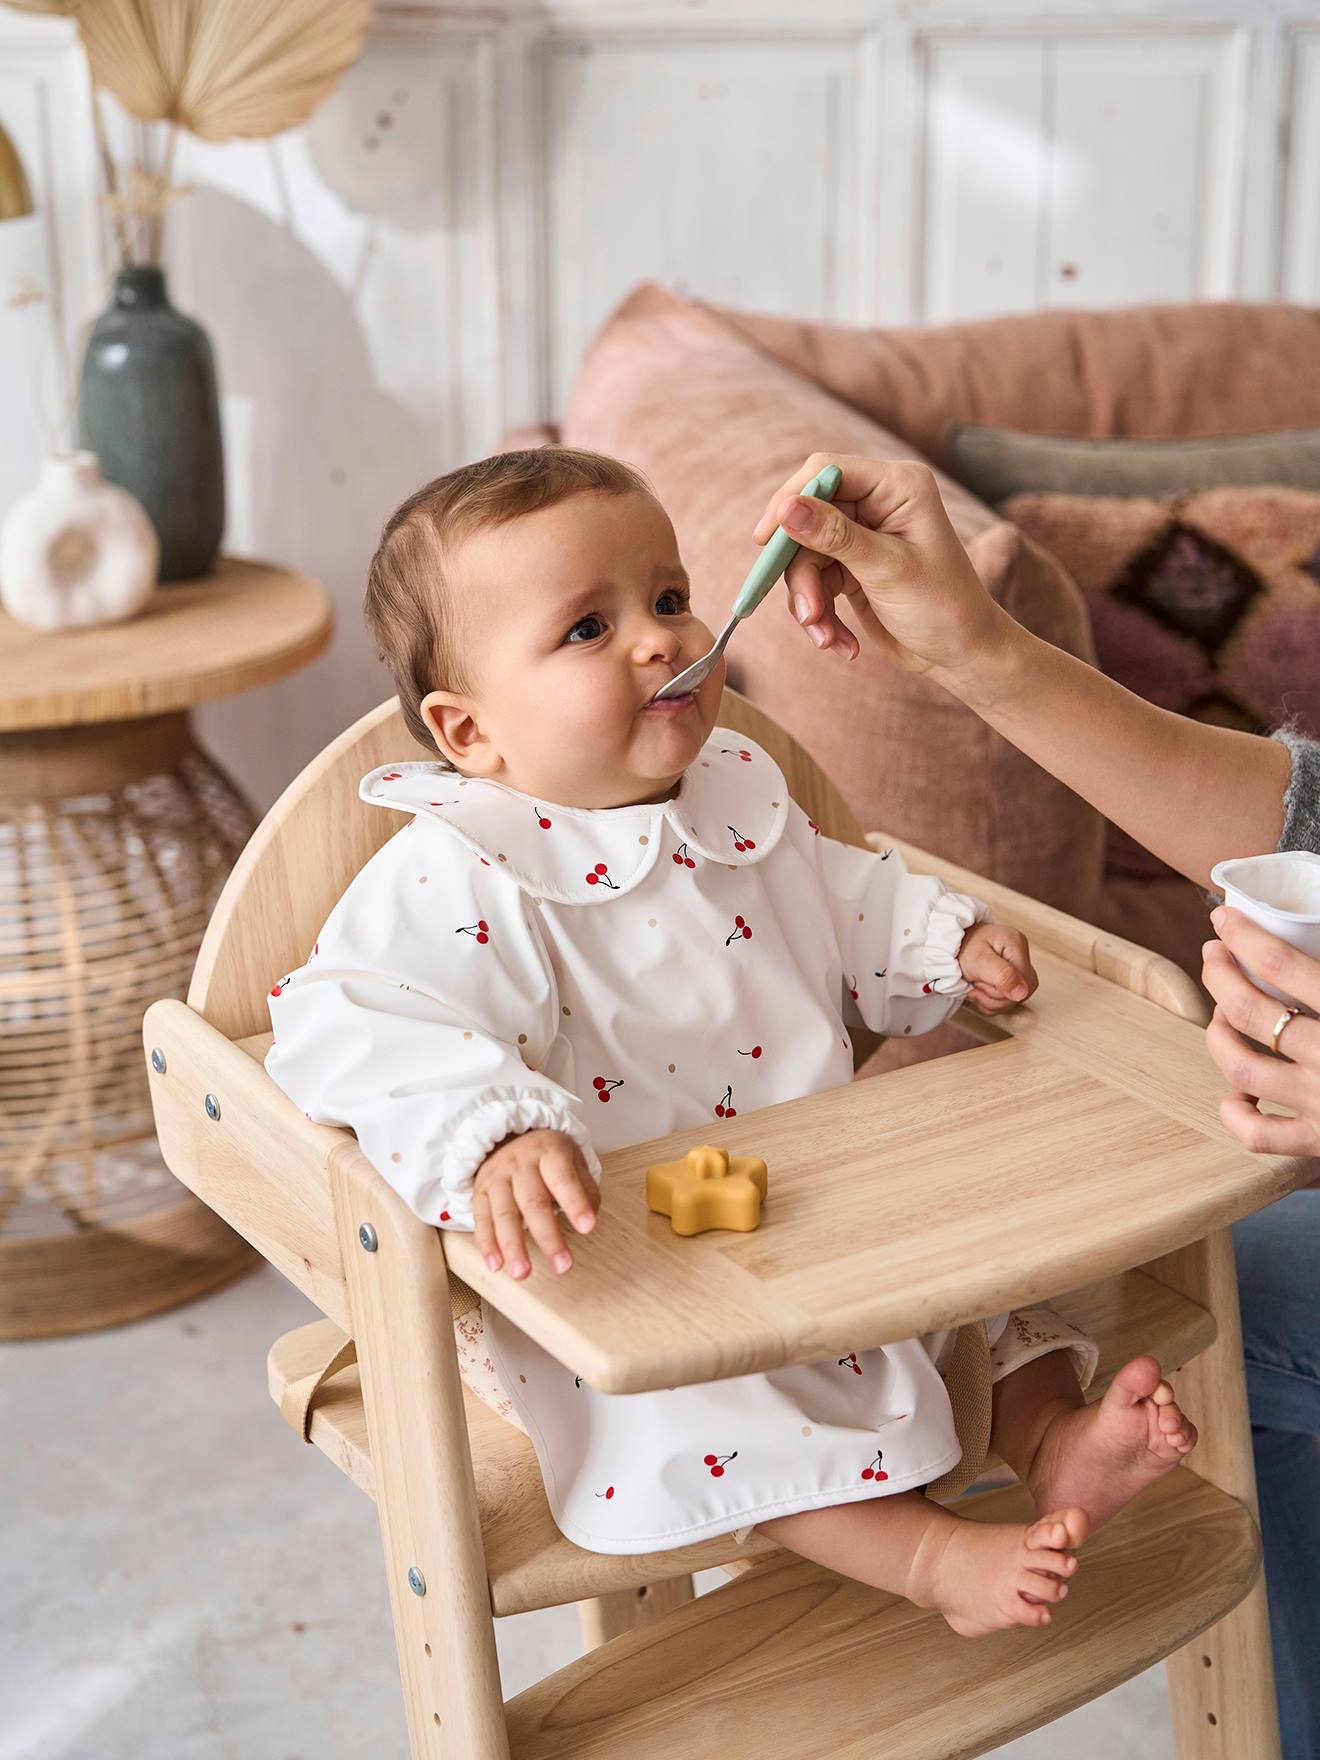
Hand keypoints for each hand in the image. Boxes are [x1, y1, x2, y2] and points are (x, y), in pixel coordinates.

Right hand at [473, 1129, 599, 1279]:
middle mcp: (520, 1162)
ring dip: (513, 1247)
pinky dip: (488, 1244)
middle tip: (562, 1266)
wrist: (507, 1137)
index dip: (575, 1203)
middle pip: (533, 1202)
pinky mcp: (480, 1192)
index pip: (563, 1179)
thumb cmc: (548, 1156)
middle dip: (548, 1237)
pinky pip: (482, 1219)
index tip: (587, 1228)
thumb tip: (590, 1217)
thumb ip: (585, 1188)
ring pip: (504, 1214)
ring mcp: (497, 1177)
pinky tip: (496, 1264)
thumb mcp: (573, 1160)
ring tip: (523, 1273)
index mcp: (549, 1151)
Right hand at [752, 452, 1010, 689]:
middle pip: (807, 518)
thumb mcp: (887, 570)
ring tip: (827, 636)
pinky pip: (814, 581)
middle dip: (801, 570)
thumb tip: (785, 508)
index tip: (766, 540)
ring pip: (804, 556)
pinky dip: (819, 614)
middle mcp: (878, 502)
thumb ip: (835, 537)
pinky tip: (839, 642)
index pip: (826, 472)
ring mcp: (862, 534)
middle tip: (807, 612)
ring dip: (809, 601)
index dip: (790, 500)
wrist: (961, 654)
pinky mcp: (851, 565)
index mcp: (898, 486)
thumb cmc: (942, 607)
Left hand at [957, 922, 1037, 1015]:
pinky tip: (980, 990)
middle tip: (976, 982)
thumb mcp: (978, 961)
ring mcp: (1017, 968)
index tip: (980, 980)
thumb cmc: (961, 948)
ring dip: (990, 1000)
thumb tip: (1022, 993)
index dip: (1001, 990)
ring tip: (976, 984)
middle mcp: (1021, 955)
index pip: (1024, 982)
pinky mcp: (1011, 978)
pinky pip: (1007, 1001)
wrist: (947, 948)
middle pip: (1020, 993)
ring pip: (1013, 1000)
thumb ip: (1001, 975)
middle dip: (993, 996)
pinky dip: (990, 1002)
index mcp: (1017, 944)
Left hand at [1203, 906, 1319, 1155]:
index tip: (1223, 920)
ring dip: (1219, 1035)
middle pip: (1248, 1011)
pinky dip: (1235, 1112)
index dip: (1244, 936)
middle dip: (1220, 975)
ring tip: (1220, 1015)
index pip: (1281, 965)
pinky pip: (1258, 1135)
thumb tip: (1317, 927)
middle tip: (1215, 956)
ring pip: (1240, 1067)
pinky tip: (1237, 1092)